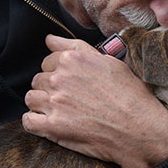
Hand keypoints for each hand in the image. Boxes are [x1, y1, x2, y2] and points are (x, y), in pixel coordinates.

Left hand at [23, 35, 167, 167]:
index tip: (70, 82)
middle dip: (50, 87)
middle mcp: (60, 78)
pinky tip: (50, 123)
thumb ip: (75, 48)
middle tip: (68, 98)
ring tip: (60, 111)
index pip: (48, 60)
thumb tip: (50, 39)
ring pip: (31, 98)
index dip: (58, 71)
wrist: (139, 128)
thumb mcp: (109, 62)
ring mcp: (55, 103)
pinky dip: (35, 123)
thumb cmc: (130, 95)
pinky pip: (28, 121)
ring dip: (41, 104)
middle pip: (38, 79)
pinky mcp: (54, 127)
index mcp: (73, 60)